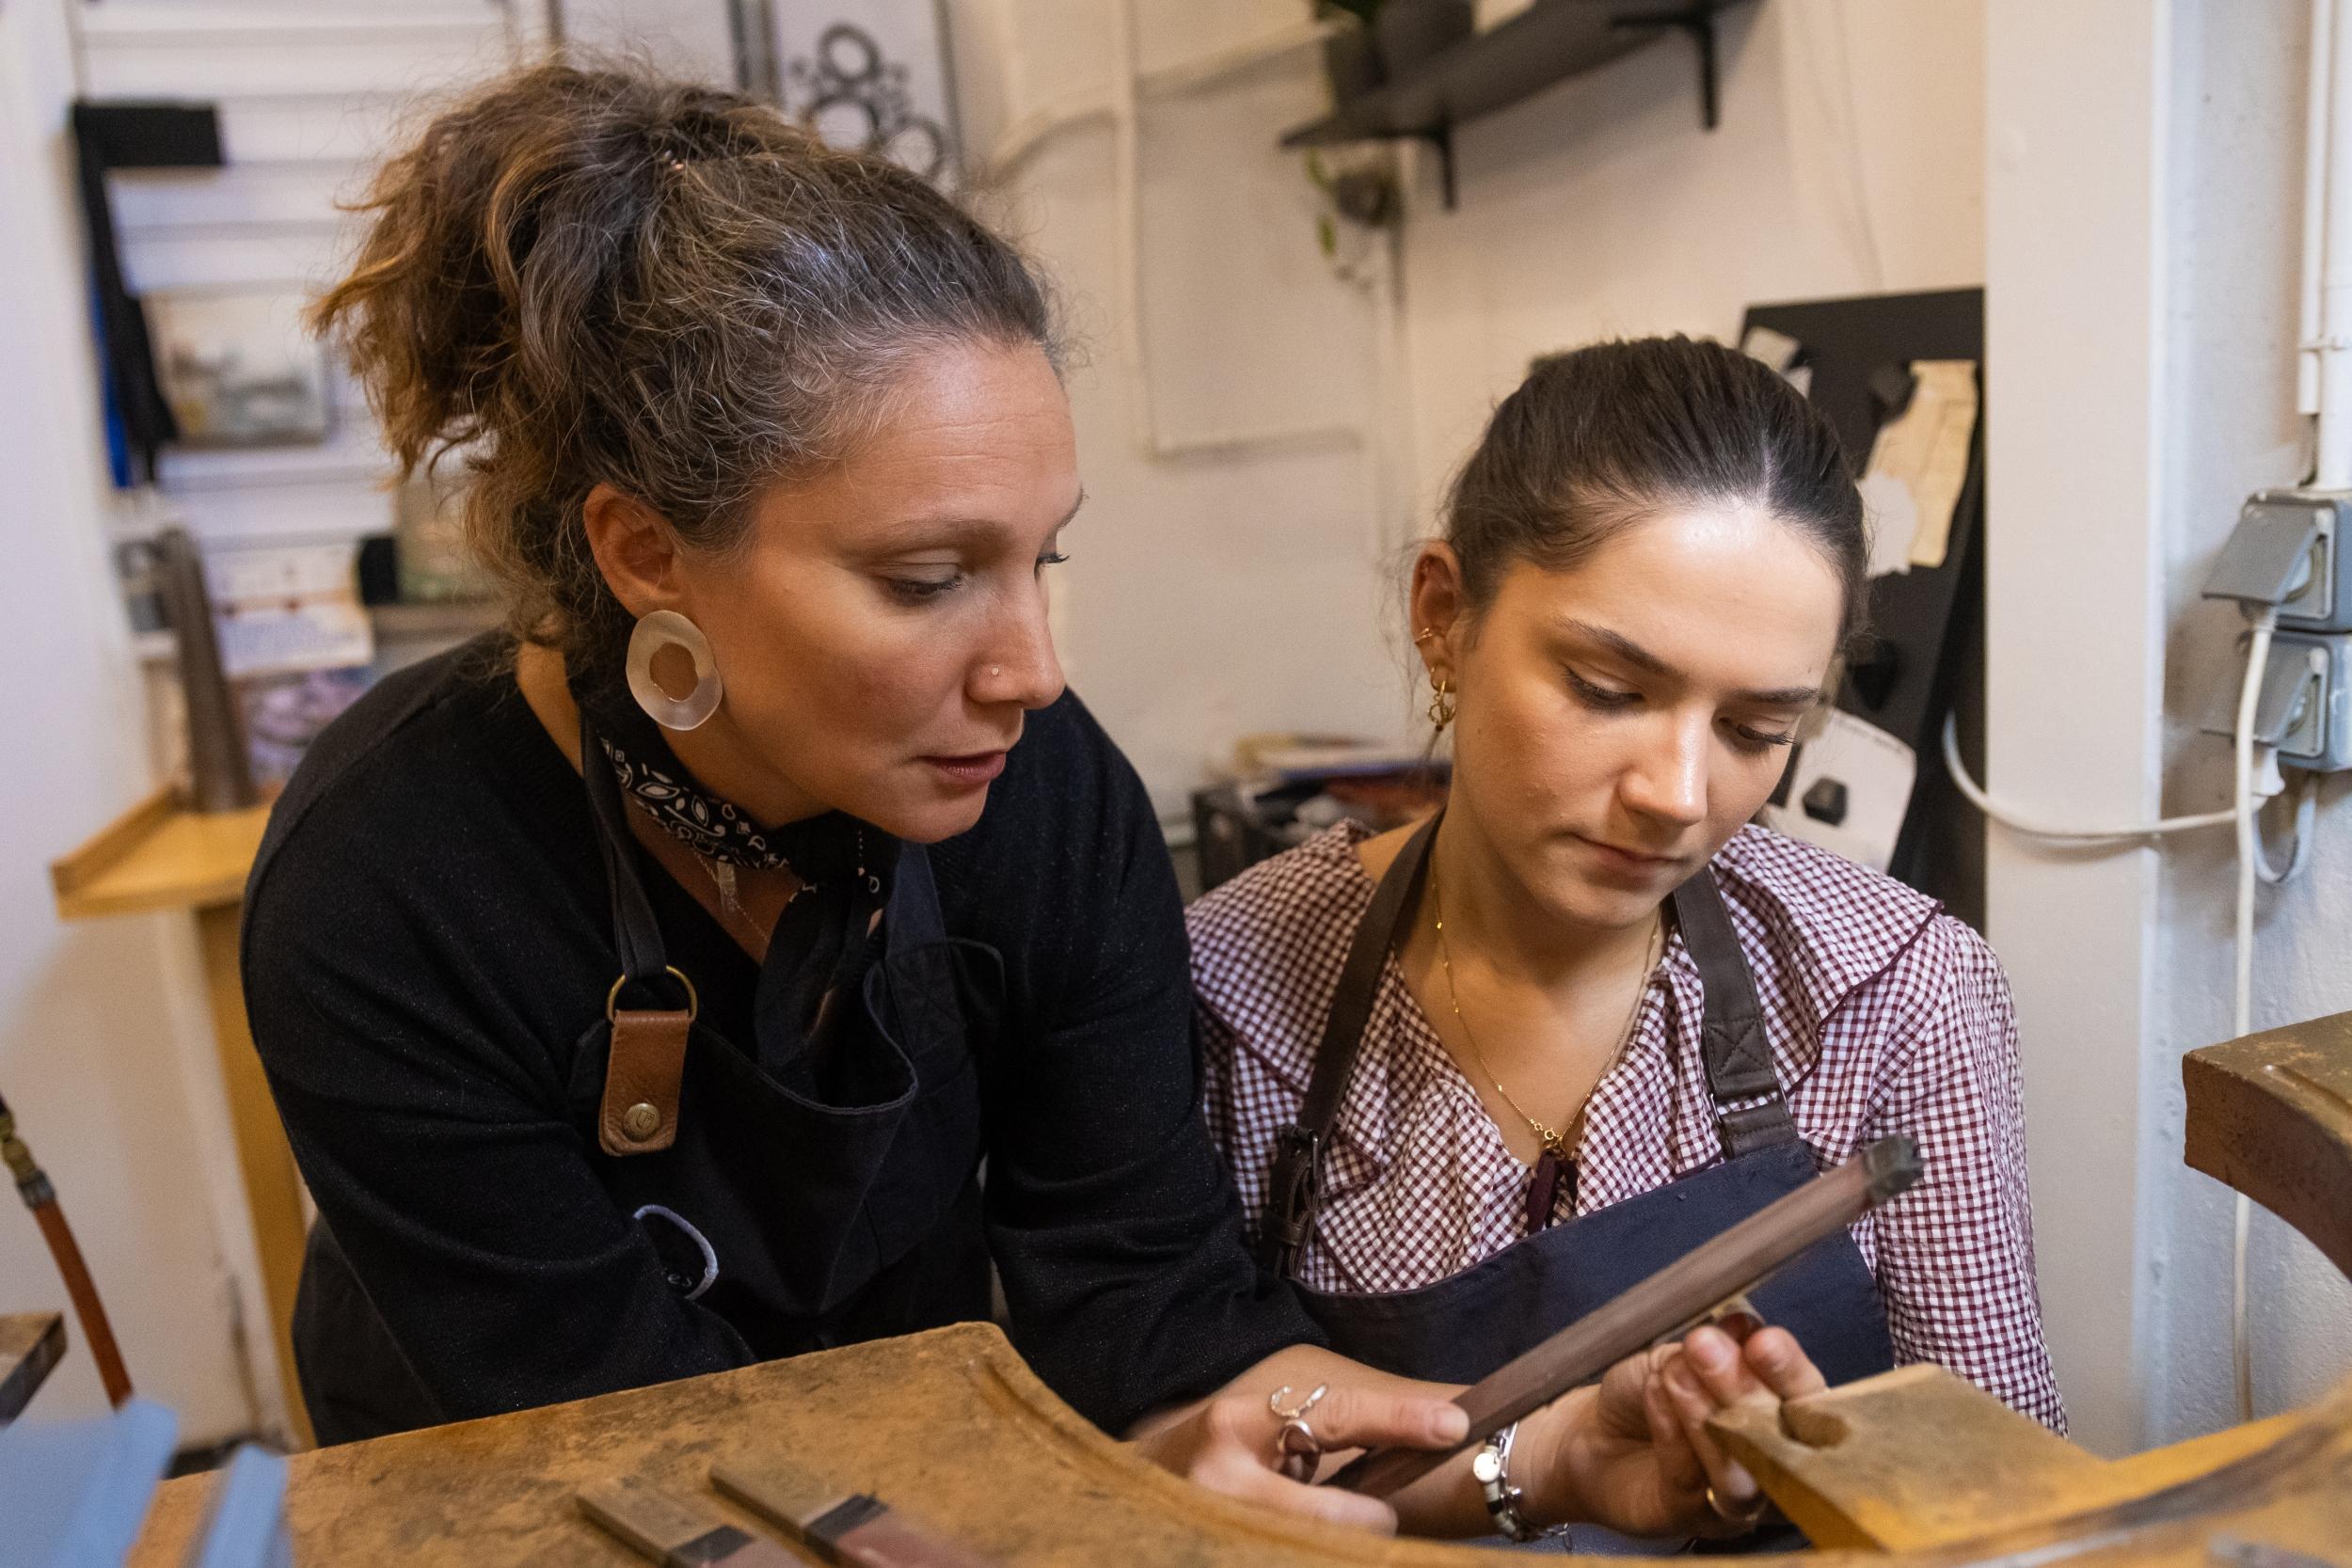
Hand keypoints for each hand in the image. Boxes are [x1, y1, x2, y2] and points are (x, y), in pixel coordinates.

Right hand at [1130, 1380, 1469, 1533]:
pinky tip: (1299, 1537)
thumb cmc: (1207, 1456)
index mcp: (1236, 1426)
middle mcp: (1225, 1480)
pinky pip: (1296, 1556)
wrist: (1129, 1494)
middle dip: (1371, 1520)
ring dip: (1341, 1541)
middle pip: (1336, 1517)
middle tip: (1378, 1516)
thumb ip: (1311, 1436)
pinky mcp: (1223, 1557)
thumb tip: (1402, 1444)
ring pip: (1319, 1547)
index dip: (1399, 1419)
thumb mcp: (1251, 1427)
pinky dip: (1309, 1549)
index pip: (1336, 1416)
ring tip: (1321, 1521)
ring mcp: (1223, 1529)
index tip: (1454, 1424)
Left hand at [1544, 1318, 1826, 1537]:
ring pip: (1740, 1473)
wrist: (1594, 1432)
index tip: (1764, 1340)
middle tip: (1706, 1345)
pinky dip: (1671, 1430)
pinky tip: (1655, 1391)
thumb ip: (1718, 1347)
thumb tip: (1744, 1327)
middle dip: (1745, 1388)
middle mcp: (1772, 1469)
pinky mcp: (1689, 1518)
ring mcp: (1735, 1503)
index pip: (1809, 1401)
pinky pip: (1688, 1477)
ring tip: (1676, 1370)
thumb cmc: (1653, 1392)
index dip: (1790, 1371)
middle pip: (1782, 1442)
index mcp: (1784, 1420)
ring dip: (1706, 1415)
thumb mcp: (1683, 1356)